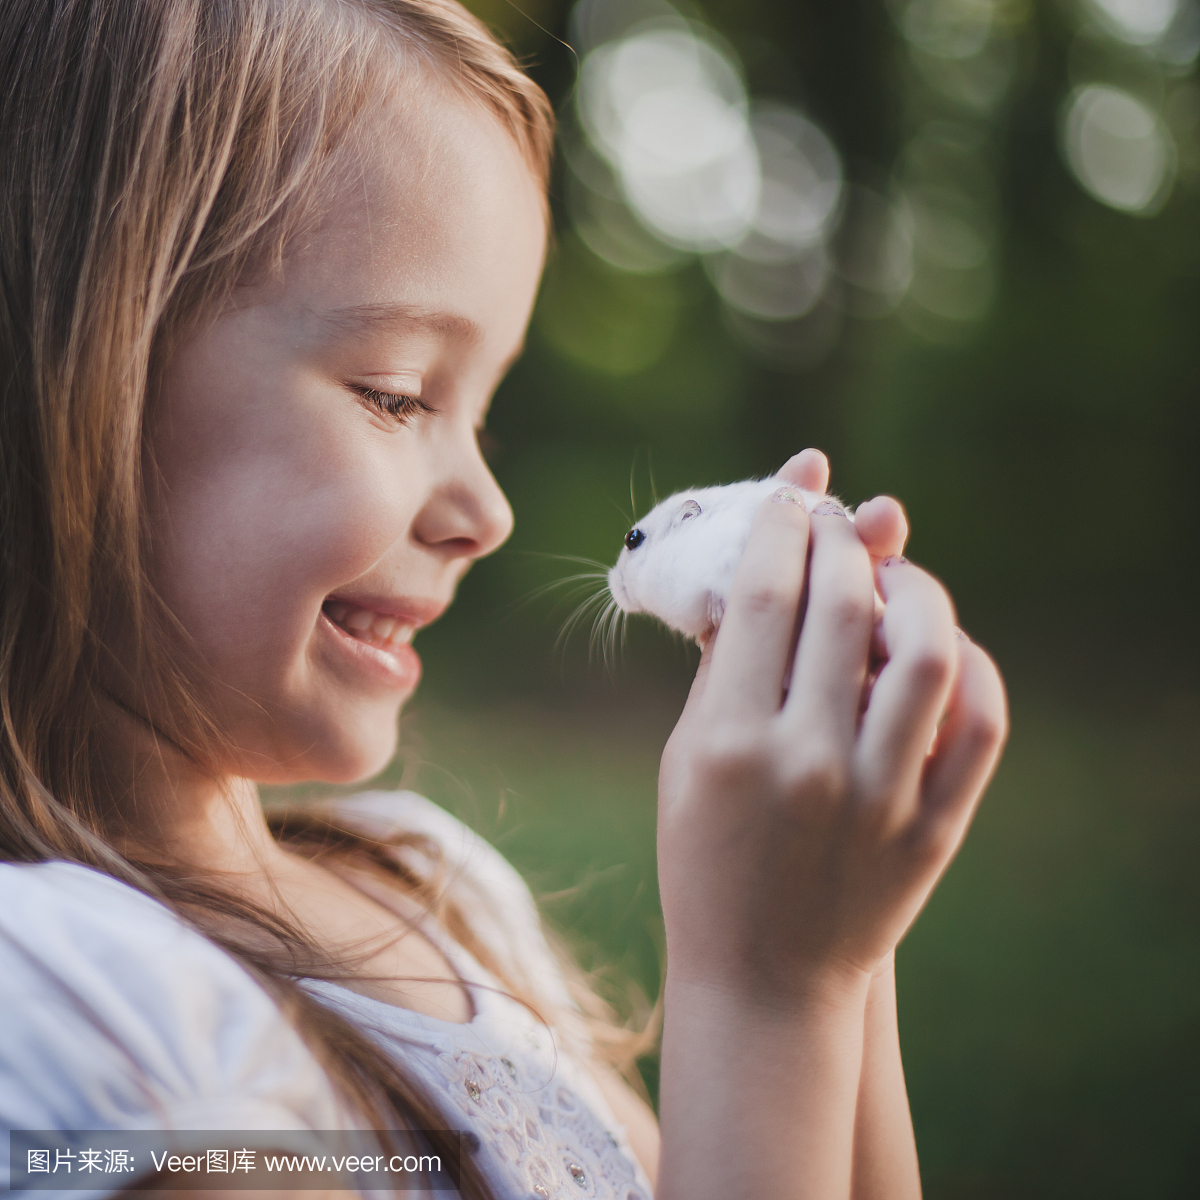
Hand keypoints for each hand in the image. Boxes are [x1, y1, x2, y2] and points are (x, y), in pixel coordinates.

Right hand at [658, 452, 1006, 1007]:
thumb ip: (722, 666)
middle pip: (842, 606)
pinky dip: (972, 664)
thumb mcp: (687, 757)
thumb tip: (752, 572)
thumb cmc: (704, 856)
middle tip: (837, 518)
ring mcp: (878, 798)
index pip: (766, 596)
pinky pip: (979, 723)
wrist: (763, 973)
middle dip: (840, 539)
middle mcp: (806, 763)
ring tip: (894, 572)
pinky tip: (942, 641)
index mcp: (729, 741)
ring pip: (924, 652)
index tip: (790, 497)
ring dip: (913, 588)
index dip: (781, 526)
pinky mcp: (932, 829)